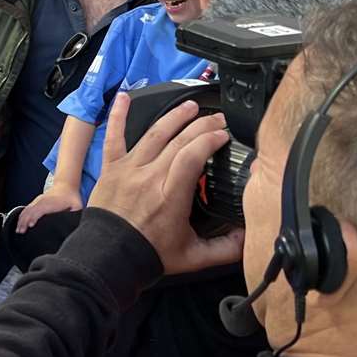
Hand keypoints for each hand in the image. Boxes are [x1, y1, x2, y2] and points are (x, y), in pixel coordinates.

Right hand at [17, 186, 81, 231]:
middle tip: (22, 232)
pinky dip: (21, 216)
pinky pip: (26, 209)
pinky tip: (19, 224)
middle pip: (31, 210)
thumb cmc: (72, 198)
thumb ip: (76, 214)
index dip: (35, 216)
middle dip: (25, 221)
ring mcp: (38, 201)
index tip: (31, 225)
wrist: (66, 186)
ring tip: (18, 230)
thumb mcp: (77, 205)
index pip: (41, 209)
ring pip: (27, 210)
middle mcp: (43, 201)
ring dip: (21, 220)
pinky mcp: (36, 202)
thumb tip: (73, 223)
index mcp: (52, 202)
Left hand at [86, 94, 243, 274]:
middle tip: (217, 120)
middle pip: (178, 140)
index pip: (192, 155)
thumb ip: (225, 248)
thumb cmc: (148, 256)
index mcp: (171, 196)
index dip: (210, 139)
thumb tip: (249, 237)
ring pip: (154, 134)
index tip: (224, 135)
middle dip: (202, 125)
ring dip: (174, 117)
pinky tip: (124, 96)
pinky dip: (118, 116)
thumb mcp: (193, 256)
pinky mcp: (112, 169)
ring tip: (191, 107)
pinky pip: (114, 137)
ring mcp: (129, 170)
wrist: (107, 259)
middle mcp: (150, 177)